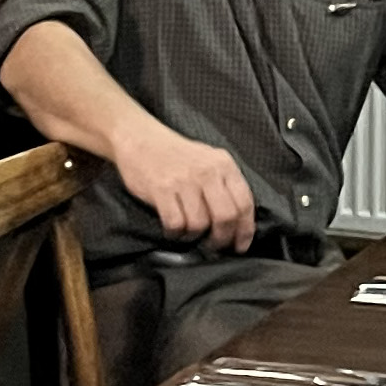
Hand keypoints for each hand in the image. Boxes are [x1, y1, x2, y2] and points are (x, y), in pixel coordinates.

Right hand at [120, 118, 258, 250]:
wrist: (140, 139)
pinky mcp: (161, 189)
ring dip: (195, 237)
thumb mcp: (209, 160)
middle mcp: (207, 172)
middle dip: (222, 239)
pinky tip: (173, 230)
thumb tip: (239, 222)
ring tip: (189, 234)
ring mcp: (184, 180)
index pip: (244, 203)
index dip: (245, 230)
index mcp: (224, 165)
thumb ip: (225, 184)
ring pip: (199, 224)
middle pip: (226, 217)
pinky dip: (175, 234)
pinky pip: (175, 223)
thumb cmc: (177, 155)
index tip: (239, 246)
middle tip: (214, 246)